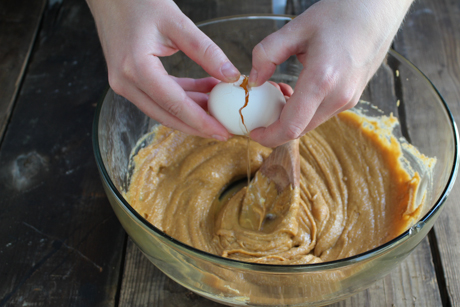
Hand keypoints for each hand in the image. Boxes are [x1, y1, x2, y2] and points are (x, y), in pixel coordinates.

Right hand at [86, 0, 239, 140]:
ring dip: (190, 111)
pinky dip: (181, 97)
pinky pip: (158, 97)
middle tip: (223, 131)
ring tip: (218, 107)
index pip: (174, 105)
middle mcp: (125, 82)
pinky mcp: (129, 80)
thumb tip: (231, 76)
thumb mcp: (177, 22)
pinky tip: (203, 92)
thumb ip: (205, 51)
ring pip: (162, 109)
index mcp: (136, 68)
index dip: (201, 121)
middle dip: (196, 125)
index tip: (222, 132)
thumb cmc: (138, 1)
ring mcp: (124, 83)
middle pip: (167, 115)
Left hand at [248, 0, 413, 147]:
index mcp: (322, 80)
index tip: (254, 132)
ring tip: (280, 91)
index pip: (291, 126)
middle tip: (263, 105)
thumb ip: (268, 54)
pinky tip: (298, 90)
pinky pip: (322, 113)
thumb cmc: (341, 14)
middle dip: (276, 125)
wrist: (378, 10)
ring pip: (311, 123)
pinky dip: (305, 109)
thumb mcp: (296, 28)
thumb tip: (253, 79)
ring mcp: (348, 99)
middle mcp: (339, 96)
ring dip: (291, 116)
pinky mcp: (352, 97)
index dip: (269, 136)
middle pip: (300, 129)